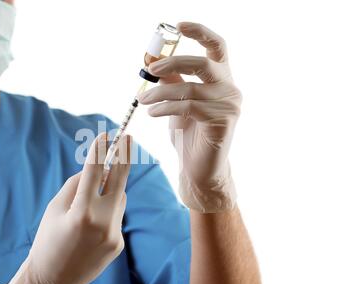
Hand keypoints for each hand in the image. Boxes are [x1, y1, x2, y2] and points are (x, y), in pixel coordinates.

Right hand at [0, 134, 131, 283]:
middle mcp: (102, 222)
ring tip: (92, 201)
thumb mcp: (54, 209)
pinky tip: (91, 226)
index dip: (101, 150)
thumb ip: (75, 185)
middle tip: (128, 138)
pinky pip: (117, 217)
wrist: (53, 279)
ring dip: (110, 191)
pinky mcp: (118, 243)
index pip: (95, 172)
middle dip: (124, 157)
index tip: (106, 134)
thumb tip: (96, 169)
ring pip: (119, 198)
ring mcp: (114, 234)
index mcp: (81, 212)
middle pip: (119, 180)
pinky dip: (108, 212)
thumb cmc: (47, 240)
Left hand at [138, 22, 240, 213]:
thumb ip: (172, 81)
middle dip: (173, 62)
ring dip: (160, 93)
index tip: (179, 25)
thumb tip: (154, 59)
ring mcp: (229, 105)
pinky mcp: (222, 121)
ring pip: (189, 89)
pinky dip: (165, 107)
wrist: (199, 168)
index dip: (201, 32)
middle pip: (203, 63)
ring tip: (143, 100)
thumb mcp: (178, 102)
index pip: (218, 47)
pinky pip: (188, 107)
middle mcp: (230, 88)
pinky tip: (152, 112)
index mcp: (221, 78)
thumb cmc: (189, 134)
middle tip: (149, 69)